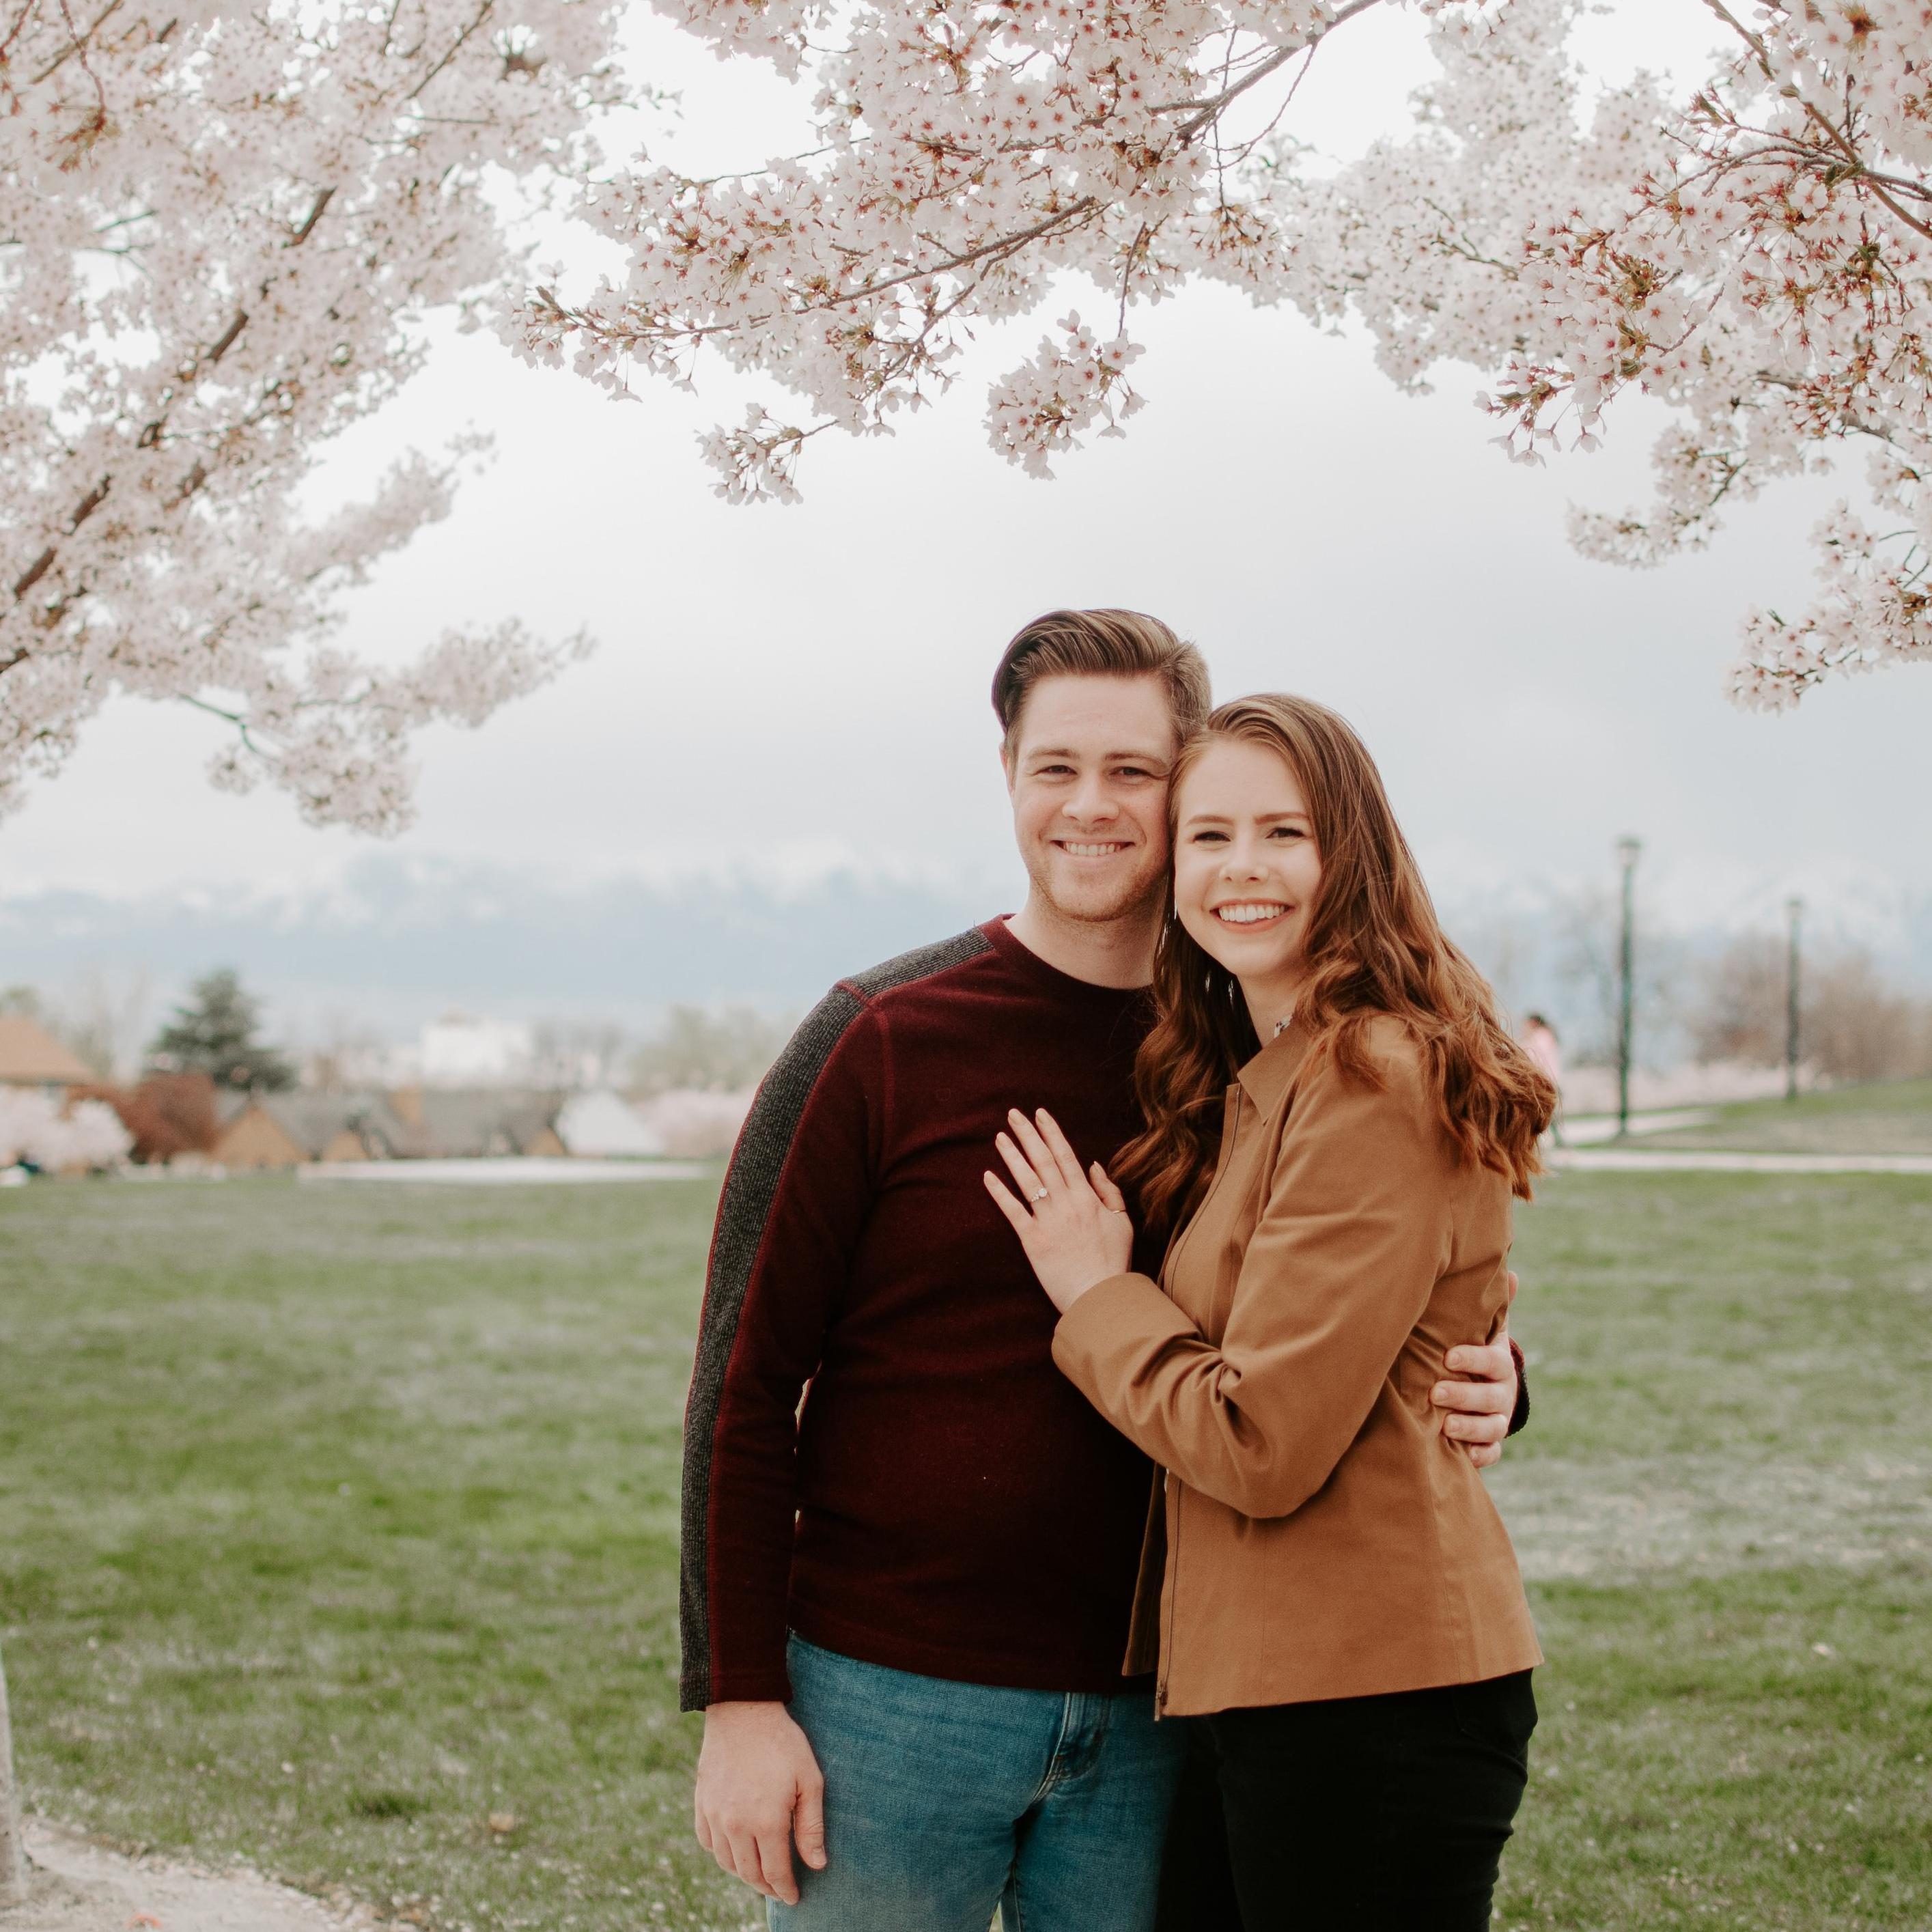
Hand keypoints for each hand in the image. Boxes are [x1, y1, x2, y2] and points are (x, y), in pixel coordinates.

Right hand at [693, 1701, 826, 1904]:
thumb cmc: (782, 1743)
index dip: (786, 1889)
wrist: (743, 1710)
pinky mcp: (702, 1802)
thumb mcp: (809, 1780)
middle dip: (766, 1885)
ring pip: (727, 1862)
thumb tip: (817, 1865)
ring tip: (759, 1872)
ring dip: (744, 1873)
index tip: (794, 1897)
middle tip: (779, 1887)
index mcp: (766, 1822)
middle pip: (750, 1873)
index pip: (775, 1872)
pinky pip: (708, 1841)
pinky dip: (721, 1853)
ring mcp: (715, 1815)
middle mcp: (736, 1826)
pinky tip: (733, 1849)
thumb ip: (812, 1826)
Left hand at [984, 1107, 1133, 1313]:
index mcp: (1087, 1197)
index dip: (1051, 1132)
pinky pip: (1013, 1212)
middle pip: (1043, 1161)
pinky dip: (999, 1192)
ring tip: (999, 1136)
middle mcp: (1066, 1203)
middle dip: (1027, 1135)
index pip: (1065, 1156)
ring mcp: (1047, 1221)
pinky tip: (988, 1175)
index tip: (1039, 1113)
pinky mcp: (1032, 1241)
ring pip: (1026, 1181)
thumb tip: (1092, 1164)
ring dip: (1012, 1156)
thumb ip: (1108, 1191)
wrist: (1099, 1296)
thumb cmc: (1113, 1261)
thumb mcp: (1122, 1222)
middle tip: (1013, 1114)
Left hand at [1431, 1271, 1520, 1470]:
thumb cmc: (1470, 1350)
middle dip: (1465, 1395)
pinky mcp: (1489, 1443)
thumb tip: (1511, 1272)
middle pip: (1492, 1397)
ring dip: (1471, 1427)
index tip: (1449, 1356)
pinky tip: (1463, 1455)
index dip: (1474, 1359)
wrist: (1482, 1386)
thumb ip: (1490, 1307)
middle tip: (1436, 1393)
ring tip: (1445, 1426)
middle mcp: (1502, 1393)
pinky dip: (1479, 1455)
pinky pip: (1490, 1453)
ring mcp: (1498, 1419)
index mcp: (1498, 1363)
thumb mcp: (1481, 1329)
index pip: (1494, 1361)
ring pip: (1492, 1427)